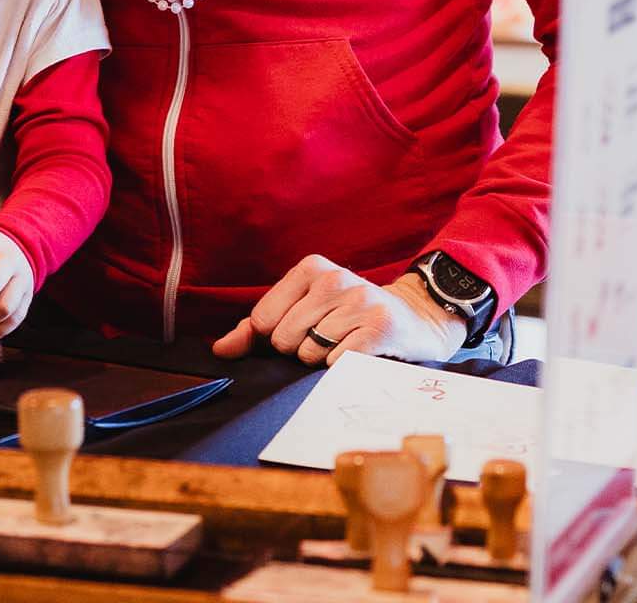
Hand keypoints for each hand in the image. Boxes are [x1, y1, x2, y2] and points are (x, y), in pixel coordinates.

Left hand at [211, 254, 466, 365]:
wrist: (416, 320)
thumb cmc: (348, 318)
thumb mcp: (303, 310)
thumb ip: (256, 329)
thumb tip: (220, 349)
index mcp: (311, 268)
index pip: (262, 320)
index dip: (278, 336)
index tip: (304, 329)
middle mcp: (335, 279)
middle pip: (283, 339)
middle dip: (301, 349)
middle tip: (331, 337)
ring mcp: (360, 301)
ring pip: (309, 354)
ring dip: (324, 360)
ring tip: (347, 344)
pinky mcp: (380, 328)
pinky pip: (337, 362)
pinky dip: (343, 368)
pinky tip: (359, 354)